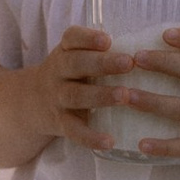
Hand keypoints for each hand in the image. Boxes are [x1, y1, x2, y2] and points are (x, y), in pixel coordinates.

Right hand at [35, 23, 125, 149]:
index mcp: (65, 51)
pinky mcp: (60, 123)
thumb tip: (149, 48)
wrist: (30, 103)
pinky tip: (110, 141)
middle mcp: (58, 72)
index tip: (108, 40)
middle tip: (129, 62)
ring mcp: (57, 97)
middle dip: (102, 63)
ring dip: (101, 96)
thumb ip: (101, 52)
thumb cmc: (70, 75)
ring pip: (76, 95)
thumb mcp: (76, 56)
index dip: (88, 38)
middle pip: (76, 64)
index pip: (72, 38)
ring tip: (125, 95)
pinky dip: (91, 137)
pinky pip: (74, 131)